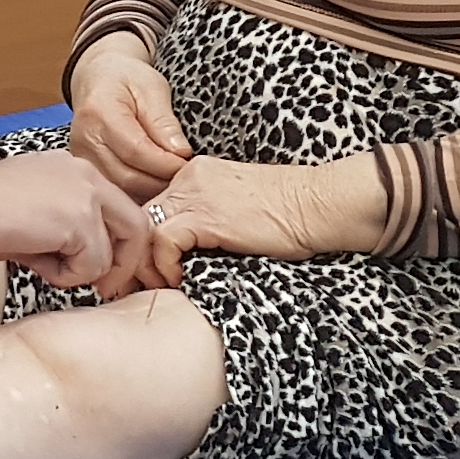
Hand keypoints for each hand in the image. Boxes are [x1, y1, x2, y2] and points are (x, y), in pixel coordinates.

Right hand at [0, 148, 156, 294]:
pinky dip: (65, 276)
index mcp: (78, 173)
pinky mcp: (79, 221)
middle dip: (123, 265)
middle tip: (103, 287)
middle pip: (135, 227)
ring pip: (109, 255)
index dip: (116, 246)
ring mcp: (87, 198)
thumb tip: (75, 263)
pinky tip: (37, 263)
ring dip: (79, 273)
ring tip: (44, 266)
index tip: (100, 270)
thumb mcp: (34, 211)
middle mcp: (89, 179)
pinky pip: (90, 266)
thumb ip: (62, 231)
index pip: (119, 211)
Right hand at [63, 32, 191, 194]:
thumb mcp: (152, 88)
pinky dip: (138, 192)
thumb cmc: (126, 79)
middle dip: (160, 182)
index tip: (187, 164)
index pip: (136, 150)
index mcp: (99, 113)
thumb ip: (164, 122)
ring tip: (171, 182)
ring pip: (121, 189)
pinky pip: (115, 190)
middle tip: (184, 178)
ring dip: (150, 191)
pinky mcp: (87, 170)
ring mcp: (81, 158)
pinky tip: (154, 185)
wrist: (98, 79)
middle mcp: (84, 140)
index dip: (165, 163)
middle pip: (127, 176)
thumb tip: (180, 153)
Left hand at [146, 155, 392, 264]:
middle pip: (141, 215)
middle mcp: (189, 178)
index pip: (152, 206)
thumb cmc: (289, 215)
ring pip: (145, 228)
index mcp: (196, 174)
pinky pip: (163, 241)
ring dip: (150, 263)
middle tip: (150, 281)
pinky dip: (166, 265)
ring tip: (166, 283)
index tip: (155, 268)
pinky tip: (183, 279)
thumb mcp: (236, 210)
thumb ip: (206, 221)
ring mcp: (195, 194)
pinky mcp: (204, 215)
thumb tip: (182, 254)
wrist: (319, 205)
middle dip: (140, 252)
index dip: (147, 240)